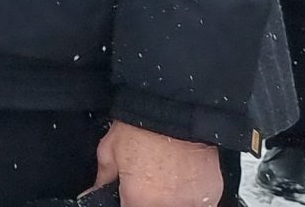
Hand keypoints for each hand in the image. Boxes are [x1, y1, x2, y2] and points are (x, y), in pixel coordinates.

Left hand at [91, 120, 219, 206]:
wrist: (178, 108)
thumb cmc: (141, 126)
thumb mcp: (109, 149)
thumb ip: (103, 179)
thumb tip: (92, 194)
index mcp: (139, 200)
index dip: (128, 202)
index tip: (129, 195)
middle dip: (149, 200)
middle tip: (149, 183)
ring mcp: (193, 203)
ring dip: (172, 200)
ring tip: (167, 179)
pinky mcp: (212, 195)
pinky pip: (200, 204)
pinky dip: (191, 197)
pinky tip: (184, 178)